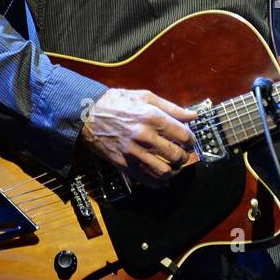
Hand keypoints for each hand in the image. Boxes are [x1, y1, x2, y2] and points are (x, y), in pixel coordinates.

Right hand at [79, 88, 197, 187]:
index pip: (183, 135)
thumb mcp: (145, 97)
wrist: (87, 114)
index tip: (189, 140)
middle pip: (176, 155)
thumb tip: (192, 116)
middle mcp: (144, 136)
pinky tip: (163, 179)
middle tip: (183, 154)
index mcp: (152, 117)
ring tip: (174, 165)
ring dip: (174, 171)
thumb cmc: (117, 102)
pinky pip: (146, 179)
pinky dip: (159, 183)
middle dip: (184, 156)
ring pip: (164, 171)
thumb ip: (171, 107)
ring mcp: (133, 152)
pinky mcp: (123, 164)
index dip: (191, 140)